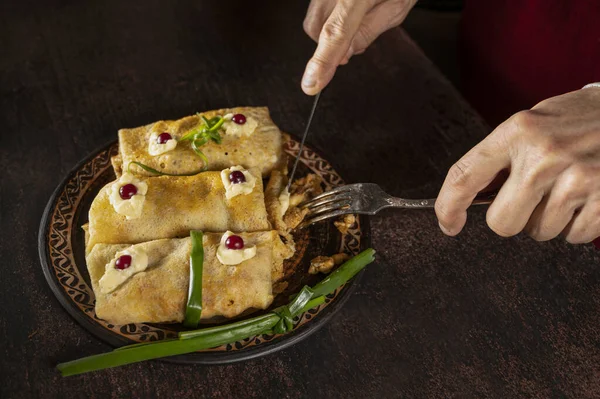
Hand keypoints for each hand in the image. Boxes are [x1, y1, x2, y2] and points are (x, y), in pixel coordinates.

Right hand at [301, 0, 416, 94]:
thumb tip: (343, 56)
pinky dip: (330, 17)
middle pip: (317, 29)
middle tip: (358, 40)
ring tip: (358, 19)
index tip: (312, 84)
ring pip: (313, 21)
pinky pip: (317, 8)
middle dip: (332, 45)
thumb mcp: (397, 6)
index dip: (322, 61)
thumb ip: (369, 31)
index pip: (335, 32)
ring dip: (331, 30)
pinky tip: (350, 10)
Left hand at [435, 87, 599, 243]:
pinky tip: (588, 197)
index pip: (464, 177)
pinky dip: (577, 225)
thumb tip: (471, 198)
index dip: (448, 207)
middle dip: (513, 218)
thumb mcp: (533, 123)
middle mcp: (544, 155)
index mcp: (518, 131)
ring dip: (550, 219)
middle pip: (502, 223)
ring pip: (539, 232)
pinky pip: (574, 236)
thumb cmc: (579, 119)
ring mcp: (578, 178)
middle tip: (532, 198)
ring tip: (568, 188)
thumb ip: (503, 156)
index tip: (448, 223)